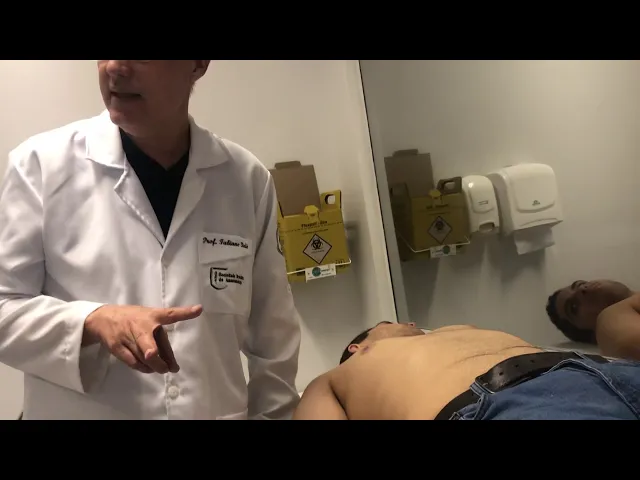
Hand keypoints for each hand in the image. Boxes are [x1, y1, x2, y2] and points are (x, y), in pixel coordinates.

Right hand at [83, 304, 202, 373]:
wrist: (103, 318)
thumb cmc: (133, 319)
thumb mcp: (148, 318)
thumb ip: (161, 336)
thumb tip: (171, 361)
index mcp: (152, 316)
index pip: (170, 314)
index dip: (184, 312)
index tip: (199, 309)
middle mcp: (141, 326)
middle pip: (149, 345)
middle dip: (155, 357)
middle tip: (169, 369)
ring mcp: (127, 337)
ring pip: (143, 357)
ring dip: (155, 367)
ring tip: (163, 369)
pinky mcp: (116, 347)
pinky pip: (132, 362)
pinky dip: (142, 368)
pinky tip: (149, 369)